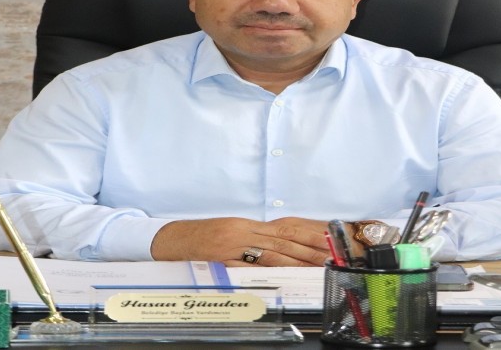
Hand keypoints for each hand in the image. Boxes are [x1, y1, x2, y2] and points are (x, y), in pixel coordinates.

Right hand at [150, 217, 330, 266]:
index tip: (326, 240)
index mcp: (246, 225)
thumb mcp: (230, 230)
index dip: (307, 235)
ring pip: (269, 254)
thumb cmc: (202, 236)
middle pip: (282, 241)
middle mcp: (242, 233)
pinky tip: (282, 276)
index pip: (284, 229)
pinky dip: (266, 272)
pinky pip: (247, 267)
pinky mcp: (222, 261)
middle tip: (329, 256)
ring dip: (295, 262)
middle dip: (308, 250)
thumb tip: (280, 243)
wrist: (172, 239)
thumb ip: (254, 236)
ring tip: (314, 267)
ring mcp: (232, 247)